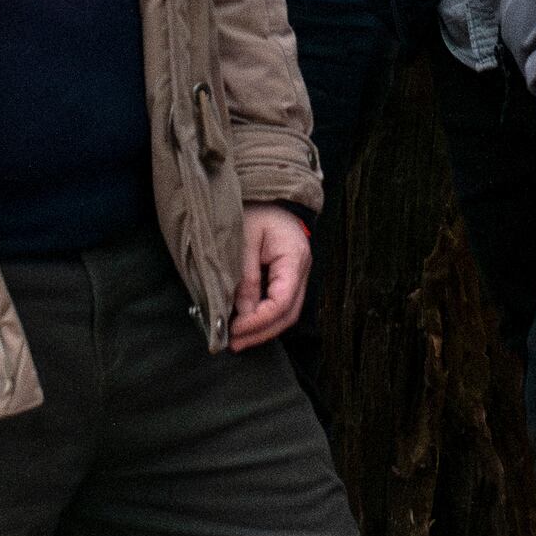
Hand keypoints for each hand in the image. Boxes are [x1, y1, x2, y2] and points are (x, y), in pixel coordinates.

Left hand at [227, 207, 314, 348]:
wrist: (267, 192)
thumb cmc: (255, 208)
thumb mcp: (244, 237)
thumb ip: (245, 275)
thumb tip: (243, 313)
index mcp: (294, 257)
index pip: (282, 301)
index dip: (259, 320)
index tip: (235, 330)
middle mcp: (302, 269)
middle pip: (288, 313)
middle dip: (261, 332)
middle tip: (234, 344)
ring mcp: (297, 273)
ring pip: (287, 312)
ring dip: (262, 328)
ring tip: (237, 339)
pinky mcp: (288, 275)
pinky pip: (280, 303)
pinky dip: (264, 316)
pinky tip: (245, 323)